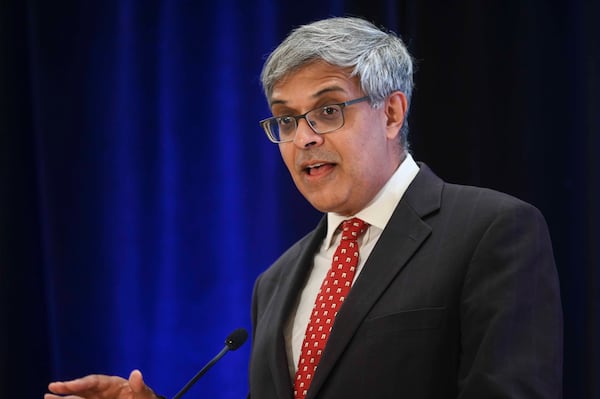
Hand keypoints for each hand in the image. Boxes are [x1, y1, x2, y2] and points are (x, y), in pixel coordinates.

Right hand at [45, 369, 159, 398]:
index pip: (94, 381)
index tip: (69, 385)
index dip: (81, 383)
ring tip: (46, 397)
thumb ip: (139, 386)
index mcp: (112, 384)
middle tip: (52, 387)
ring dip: (63, 398)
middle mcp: (101, 391)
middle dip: (68, 388)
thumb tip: (136, 373)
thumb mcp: (144, 394)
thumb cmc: (144, 398)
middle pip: (82, 389)